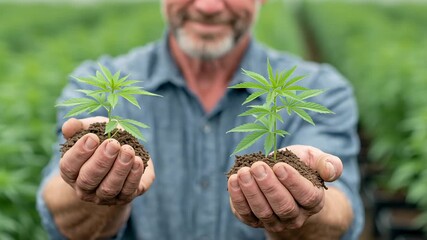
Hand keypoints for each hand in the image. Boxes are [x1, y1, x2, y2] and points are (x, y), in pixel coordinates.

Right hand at [59, 117, 154, 204]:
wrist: (122, 157)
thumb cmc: (102, 141)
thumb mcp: (91, 130)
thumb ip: (78, 128)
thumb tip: (69, 125)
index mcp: (71, 172)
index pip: (69, 166)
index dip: (80, 152)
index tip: (92, 137)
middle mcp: (85, 189)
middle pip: (88, 179)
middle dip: (101, 161)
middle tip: (113, 143)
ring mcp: (105, 197)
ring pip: (109, 188)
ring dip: (119, 169)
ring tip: (128, 151)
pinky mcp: (125, 198)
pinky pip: (129, 190)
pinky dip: (134, 176)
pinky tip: (138, 161)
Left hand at [227, 145, 342, 232]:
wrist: (281, 178)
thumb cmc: (299, 166)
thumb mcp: (314, 159)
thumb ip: (327, 163)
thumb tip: (331, 171)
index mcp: (313, 200)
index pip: (306, 195)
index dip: (292, 181)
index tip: (279, 166)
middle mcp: (295, 216)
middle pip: (283, 206)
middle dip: (269, 186)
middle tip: (258, 167)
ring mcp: (274, 221)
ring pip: (264, 212)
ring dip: (251, 192)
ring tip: (244, 172)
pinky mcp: (254, 220)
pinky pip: (245, 214)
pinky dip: (238, 198)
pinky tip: (233, 180)